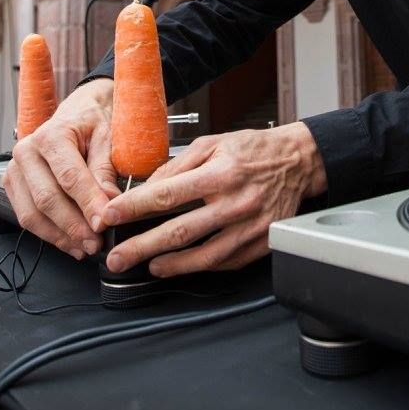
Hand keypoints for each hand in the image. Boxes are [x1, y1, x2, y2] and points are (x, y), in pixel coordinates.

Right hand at [7, 78, 117, 259]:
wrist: (78, 110)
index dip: (87, 204)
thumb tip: (108, 204)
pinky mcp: (13, 185)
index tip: (104, 223)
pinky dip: (49, 234)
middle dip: (73, 226)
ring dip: (60, 236)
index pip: (69, 177)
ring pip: (33, 213)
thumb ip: (105, 170)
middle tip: (96, 243)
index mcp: (52, 135)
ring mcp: (15, 169)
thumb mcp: (107, 138)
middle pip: (47, 199)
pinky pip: (27, 217)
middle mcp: (27, 151)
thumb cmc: (93, 122)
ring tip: (85, 248)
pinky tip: (70, 242)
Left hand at [101, 122, 327, 276]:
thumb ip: (178, 165)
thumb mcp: (212, 143)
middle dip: (141, 247)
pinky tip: (181, 264)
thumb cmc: (254, 150)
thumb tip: (147, 188)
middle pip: (179, 231)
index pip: (167, 194)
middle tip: (117, 258)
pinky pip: (225, 261)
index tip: (110, 217)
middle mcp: (235, 202)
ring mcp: (250, 227)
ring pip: (203, 256)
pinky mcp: (261, 243)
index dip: (133, 208)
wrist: (298, 161)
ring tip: (147, 266)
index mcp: (220, 173)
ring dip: (170, 265)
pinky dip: (200, 266)